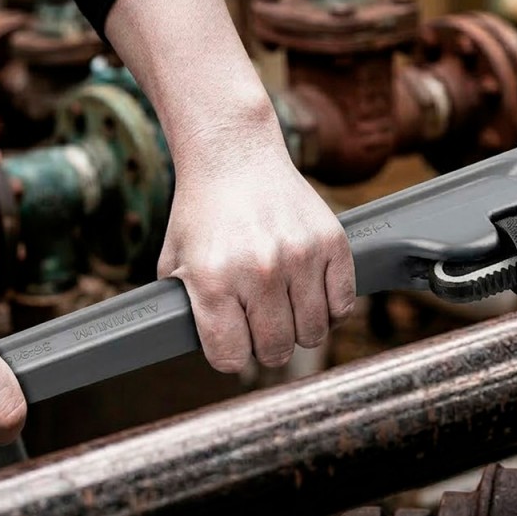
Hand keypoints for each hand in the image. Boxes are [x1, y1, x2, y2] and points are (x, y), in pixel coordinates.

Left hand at [159, 121, 354, 371]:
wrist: (235, 157)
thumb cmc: (202, 213)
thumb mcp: (173, 262)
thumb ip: (187, 311)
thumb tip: (209, 350)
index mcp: (213, 280)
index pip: (231, 358)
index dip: (230, 353)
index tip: (232, 341)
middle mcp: (259, 270)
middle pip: (276, 350)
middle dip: (266, 345)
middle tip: (260, 325)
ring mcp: (300, 256)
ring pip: (313, 333)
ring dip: (299, 328)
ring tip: (285, 307)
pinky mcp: (332, 242)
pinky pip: (343, 304)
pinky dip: (329, 307)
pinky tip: (310, 292)